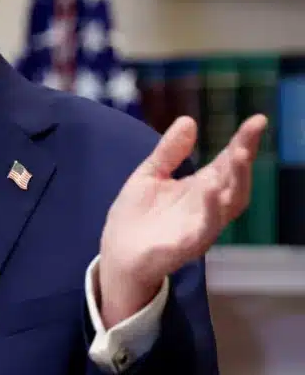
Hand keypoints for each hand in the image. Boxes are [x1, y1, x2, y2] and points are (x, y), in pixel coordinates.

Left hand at [98, 114, 266, 327]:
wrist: (117, 254)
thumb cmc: (136, 217)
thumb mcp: (150, 175)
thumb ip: (169, 152)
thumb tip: (188, 120)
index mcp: (200, 188)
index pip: (227, 162)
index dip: (243, 142)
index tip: (257, 120)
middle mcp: (208, 206)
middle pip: (235, 180)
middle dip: (245, 155)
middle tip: (253, 130)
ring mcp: (201, 226)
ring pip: (230, 204)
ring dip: (237, 179)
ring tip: (239, 154)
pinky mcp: (187, 245)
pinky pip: (205, 228)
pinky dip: (211, 210)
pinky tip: (211, 189)